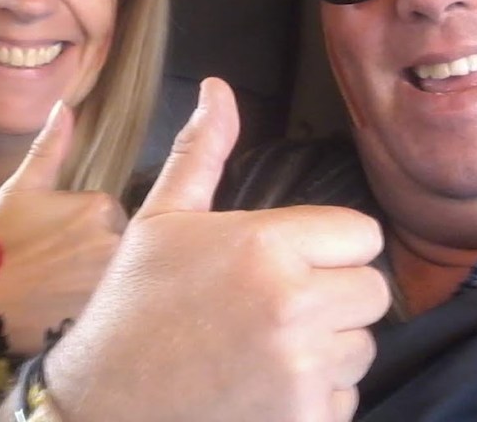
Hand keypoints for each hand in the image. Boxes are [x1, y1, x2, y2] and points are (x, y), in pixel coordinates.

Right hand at [0, 102, 127, 354]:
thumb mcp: (20, 189)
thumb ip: (50, 147)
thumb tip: (65, 106)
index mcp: (101, 206)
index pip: (108, 215)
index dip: (80, 230)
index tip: (54, 244)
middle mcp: (116, 240)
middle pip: (118, 245)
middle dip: (92, 256)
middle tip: (53, 270)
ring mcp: (113, 282)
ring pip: (116, 276)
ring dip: (95, 283)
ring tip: (56, 294)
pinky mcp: (105, 318)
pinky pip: (113, 310)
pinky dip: (93, 310)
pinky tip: (63, 314)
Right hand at [45, 78, 389, 421]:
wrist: (103, 405)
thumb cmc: (132, 305)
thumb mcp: (161, 219)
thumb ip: (203, 151)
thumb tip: (217, 87)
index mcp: (264, 245)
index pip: (363, 234)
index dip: (330, 245)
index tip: (292, 259)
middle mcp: (293, 306)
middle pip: (373, 291)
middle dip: (335, 294)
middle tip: (278, 304)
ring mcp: (302, 372)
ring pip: (362, 346)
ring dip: (328, 346)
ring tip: (267, 346)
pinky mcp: (304, 420)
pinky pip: (347, 398)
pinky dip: (317, 396)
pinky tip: (265, 387)